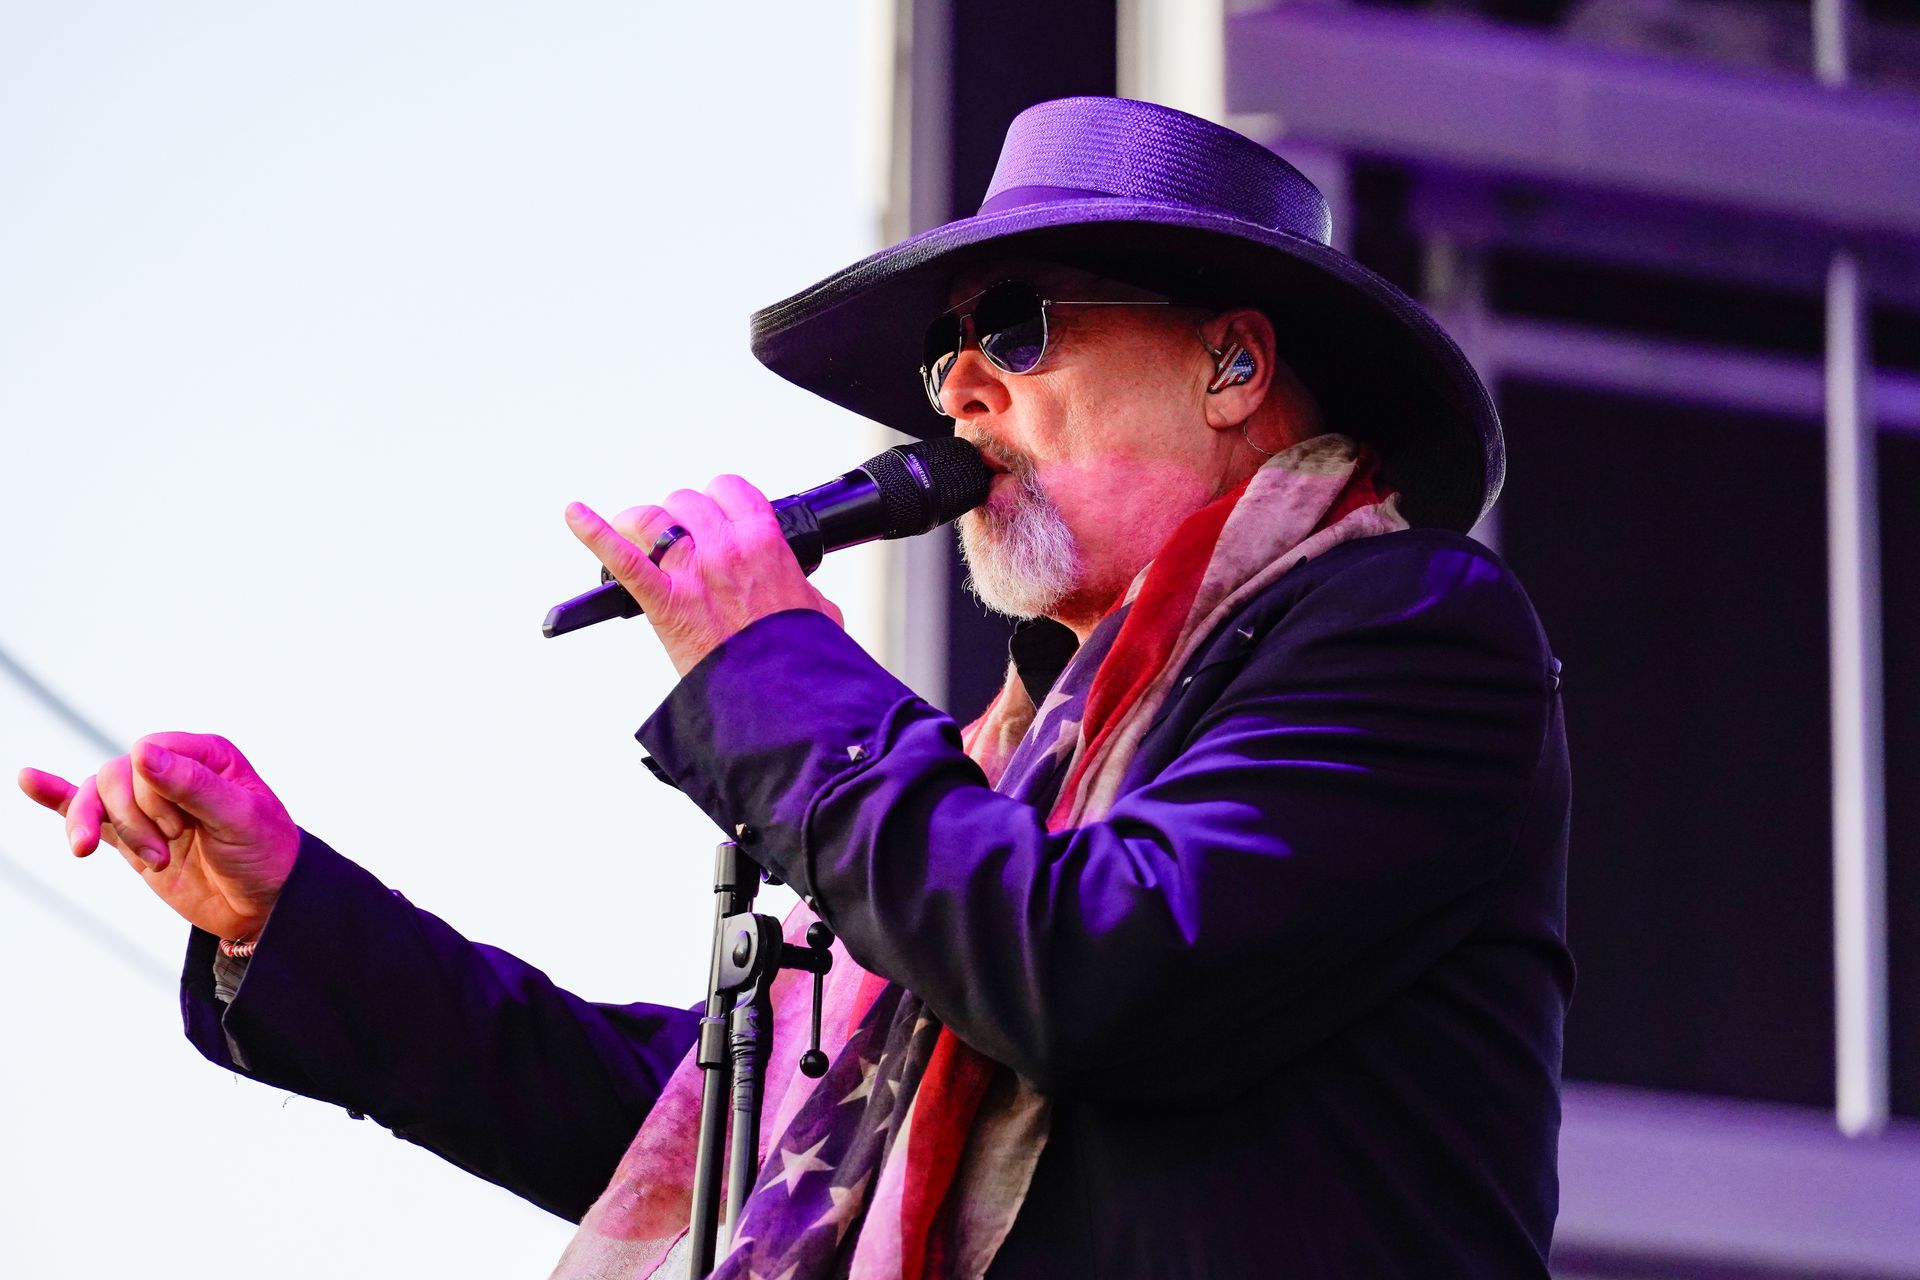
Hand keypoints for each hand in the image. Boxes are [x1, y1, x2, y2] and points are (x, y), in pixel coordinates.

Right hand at [17, 733, 299, 941]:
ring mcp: (149, 806)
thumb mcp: (239, 817)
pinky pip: (86, 811)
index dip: (150, 791)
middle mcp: (173, 773)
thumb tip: (141, 750)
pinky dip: (56, 797)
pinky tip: (29, 780)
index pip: (148, 754)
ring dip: (100, 828)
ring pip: (97, 796)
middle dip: (132, 818)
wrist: (265, 906)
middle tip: (167, 851)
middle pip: (115, 776)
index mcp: (205, 755)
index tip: (179, 827)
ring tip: (110, 855)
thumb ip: (192, 785)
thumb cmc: (266, 854)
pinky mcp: (132, 837)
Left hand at [565, 474, 844, 676]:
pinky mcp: (663, 602)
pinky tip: (575, 515)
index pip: (731, 491)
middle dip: (682, 518)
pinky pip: (622, 559)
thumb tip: (804, 597)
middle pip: (687, 501)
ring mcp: (691, 572)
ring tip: (641, 539)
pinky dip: (593, 533)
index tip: (716, 516)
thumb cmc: (797, 660)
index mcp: (765, 543)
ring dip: (645, 525)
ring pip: (652, 518)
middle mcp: (725, 547)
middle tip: (684, 544)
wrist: (780, 699)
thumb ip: (808, 594)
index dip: (720, 502)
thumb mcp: (818, 615)